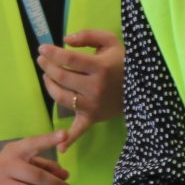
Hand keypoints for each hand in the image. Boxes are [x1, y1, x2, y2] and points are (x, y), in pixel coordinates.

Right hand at [0, 130, 70, 184]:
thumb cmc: (10, 171)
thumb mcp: (24, 161)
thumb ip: (45, 166)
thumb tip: (65, 175)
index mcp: (14, 151)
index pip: (33, 143)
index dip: (49, 139)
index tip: (65, 135)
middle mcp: (6, 165)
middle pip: (36, 176)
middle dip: (56, 184)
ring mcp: (0, 184)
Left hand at [36, 30, 124, 152]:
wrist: (143, 86)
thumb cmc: (122, 61)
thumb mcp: (109, 41)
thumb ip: (87, 35)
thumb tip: (65, 40)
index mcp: (100, 67)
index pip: (68, 60)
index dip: (52, 53)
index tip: (42, 48)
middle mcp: (95, 88)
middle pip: (62, 77)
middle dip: (47, 66)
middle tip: (41, 59)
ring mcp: (93, 105)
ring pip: (61, 97)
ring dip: (49, 86)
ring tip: (46, 76)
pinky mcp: (93, 118)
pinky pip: (80, 130)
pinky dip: (70, 140)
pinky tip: (60, 148)